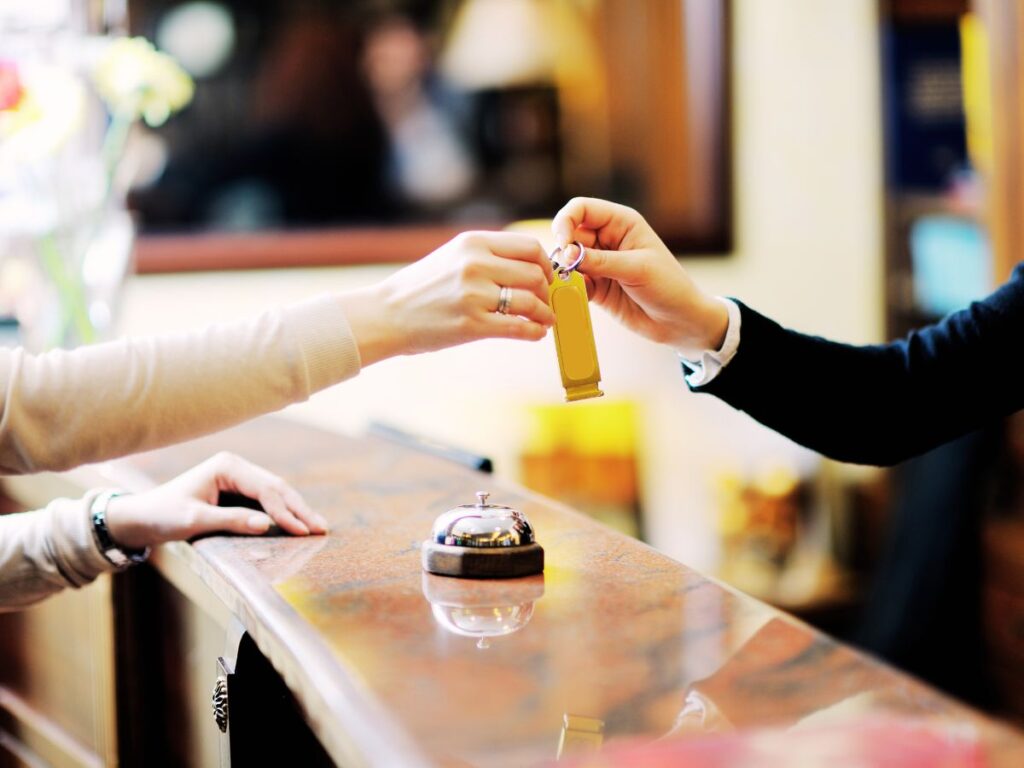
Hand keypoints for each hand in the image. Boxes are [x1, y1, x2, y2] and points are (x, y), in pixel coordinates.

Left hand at [104, 452, 327, 548]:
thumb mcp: (194, 521)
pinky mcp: (239, 491)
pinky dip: (285, 512)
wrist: (142, 518)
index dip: (286, 512)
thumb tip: (267, 525)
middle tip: (322, 528)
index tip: (302, 531)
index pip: (266, 489)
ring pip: (277, 492)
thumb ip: (231, 521)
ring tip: (318, 527)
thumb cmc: (164, 515)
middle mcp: (237, 467)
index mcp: (227, 466)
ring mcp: (239, 477)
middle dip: (300, 509)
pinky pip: (268, 500)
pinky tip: (299, 523)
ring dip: (296, 510)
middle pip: (277, 487)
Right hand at [341, 231, 555, 364]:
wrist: (385, 315)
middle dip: (547, 290)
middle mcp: (474, 265)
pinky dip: (534, 331)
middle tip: (547, 302)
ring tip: (544, 320)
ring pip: (531, 301)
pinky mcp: (472, 325)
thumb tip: (530, 266)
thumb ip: (487, 256)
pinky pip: (519, 327)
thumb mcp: (452, 257)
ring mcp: (474, 295)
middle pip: (535, 274)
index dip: (546, 264)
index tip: (547, 277)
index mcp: (472, 243)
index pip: (529, 247)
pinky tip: (535, 333)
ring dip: (544, 313)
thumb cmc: (421, 288)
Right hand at [552, 197, 728, 357]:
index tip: (563, 243)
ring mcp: (600, 263)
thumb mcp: (637, 268)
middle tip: (567, 269)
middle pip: (570, 234)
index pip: (581, 209)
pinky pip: (573, 282)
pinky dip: (570, 288)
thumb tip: (567, 255)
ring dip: (565, 271)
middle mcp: (607, 239)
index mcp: (621, 222)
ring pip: (568, 259)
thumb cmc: (669, 286)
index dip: (566, 221)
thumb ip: (600, 261)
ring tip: (573, 283)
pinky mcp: (596, 286)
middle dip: (564, 250)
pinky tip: (578, 296)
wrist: (680, 321)